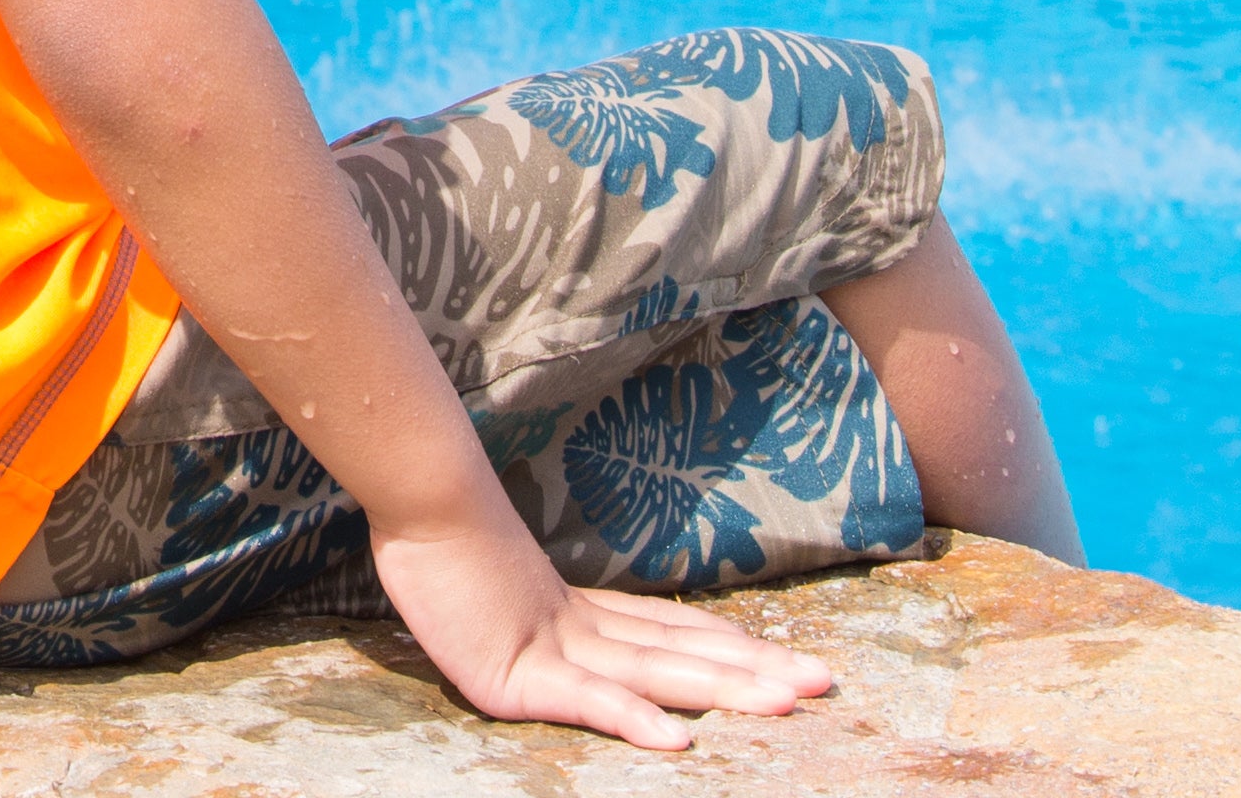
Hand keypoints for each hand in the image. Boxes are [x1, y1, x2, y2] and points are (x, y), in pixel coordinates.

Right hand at [370, 509, 833, 750]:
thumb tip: (537, 604)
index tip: (784, 657)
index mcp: (576, 612)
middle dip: (756, 670)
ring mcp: (555, 649)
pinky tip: (675, 740)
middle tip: (824, 679)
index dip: (729, 646)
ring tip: (787, 703)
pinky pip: (587, 702)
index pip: (668, 632)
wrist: (416, 499)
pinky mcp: (519, 675)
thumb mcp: (497, 583)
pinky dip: (632, 720)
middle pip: (683, 651)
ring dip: (726, 689)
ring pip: (657, 673)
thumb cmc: (441, 538)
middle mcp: (581, 629)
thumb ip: (529, 602)